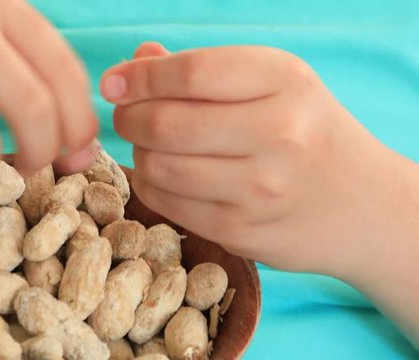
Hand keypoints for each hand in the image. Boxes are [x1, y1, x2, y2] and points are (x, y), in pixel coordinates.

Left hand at [101, 43, 418, 278]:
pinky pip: (167, 204)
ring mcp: (260, 189)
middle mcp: (278, 134)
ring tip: (151, 145)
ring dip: (139, 153)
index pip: (190, 73)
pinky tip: (164, 175)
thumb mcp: (271, 84)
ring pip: (158, 167)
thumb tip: (136, 60)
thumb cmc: (306, 132)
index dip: (139, 77)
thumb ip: (203, 69)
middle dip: (128, 118)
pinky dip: (151, 185)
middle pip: (164, 123)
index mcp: (284, 81)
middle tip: (126, 115)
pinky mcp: (243, 231)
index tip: (114, 82)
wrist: (360, 204)